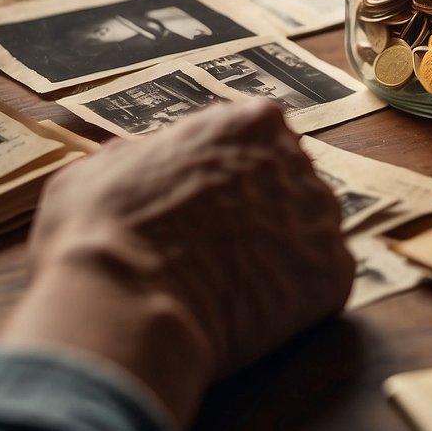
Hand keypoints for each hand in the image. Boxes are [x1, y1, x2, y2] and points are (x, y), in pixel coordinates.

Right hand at [0, 100, 353, 430]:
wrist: (129, 308)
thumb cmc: (103, 231)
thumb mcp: (97, 170)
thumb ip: (134, 157)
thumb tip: (134, 159)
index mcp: (249, 121)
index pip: (251, 137)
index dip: (223, 171)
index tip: (201, 198)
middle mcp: (299, 160)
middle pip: (285, 182)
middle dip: (257, 208)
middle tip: (214, 244)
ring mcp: (321, 220)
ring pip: (306, 231)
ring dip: (279, 251)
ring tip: (230, 281)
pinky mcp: (334, 277)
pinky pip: (319, 282)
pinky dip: (292, 297)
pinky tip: (251, 309)